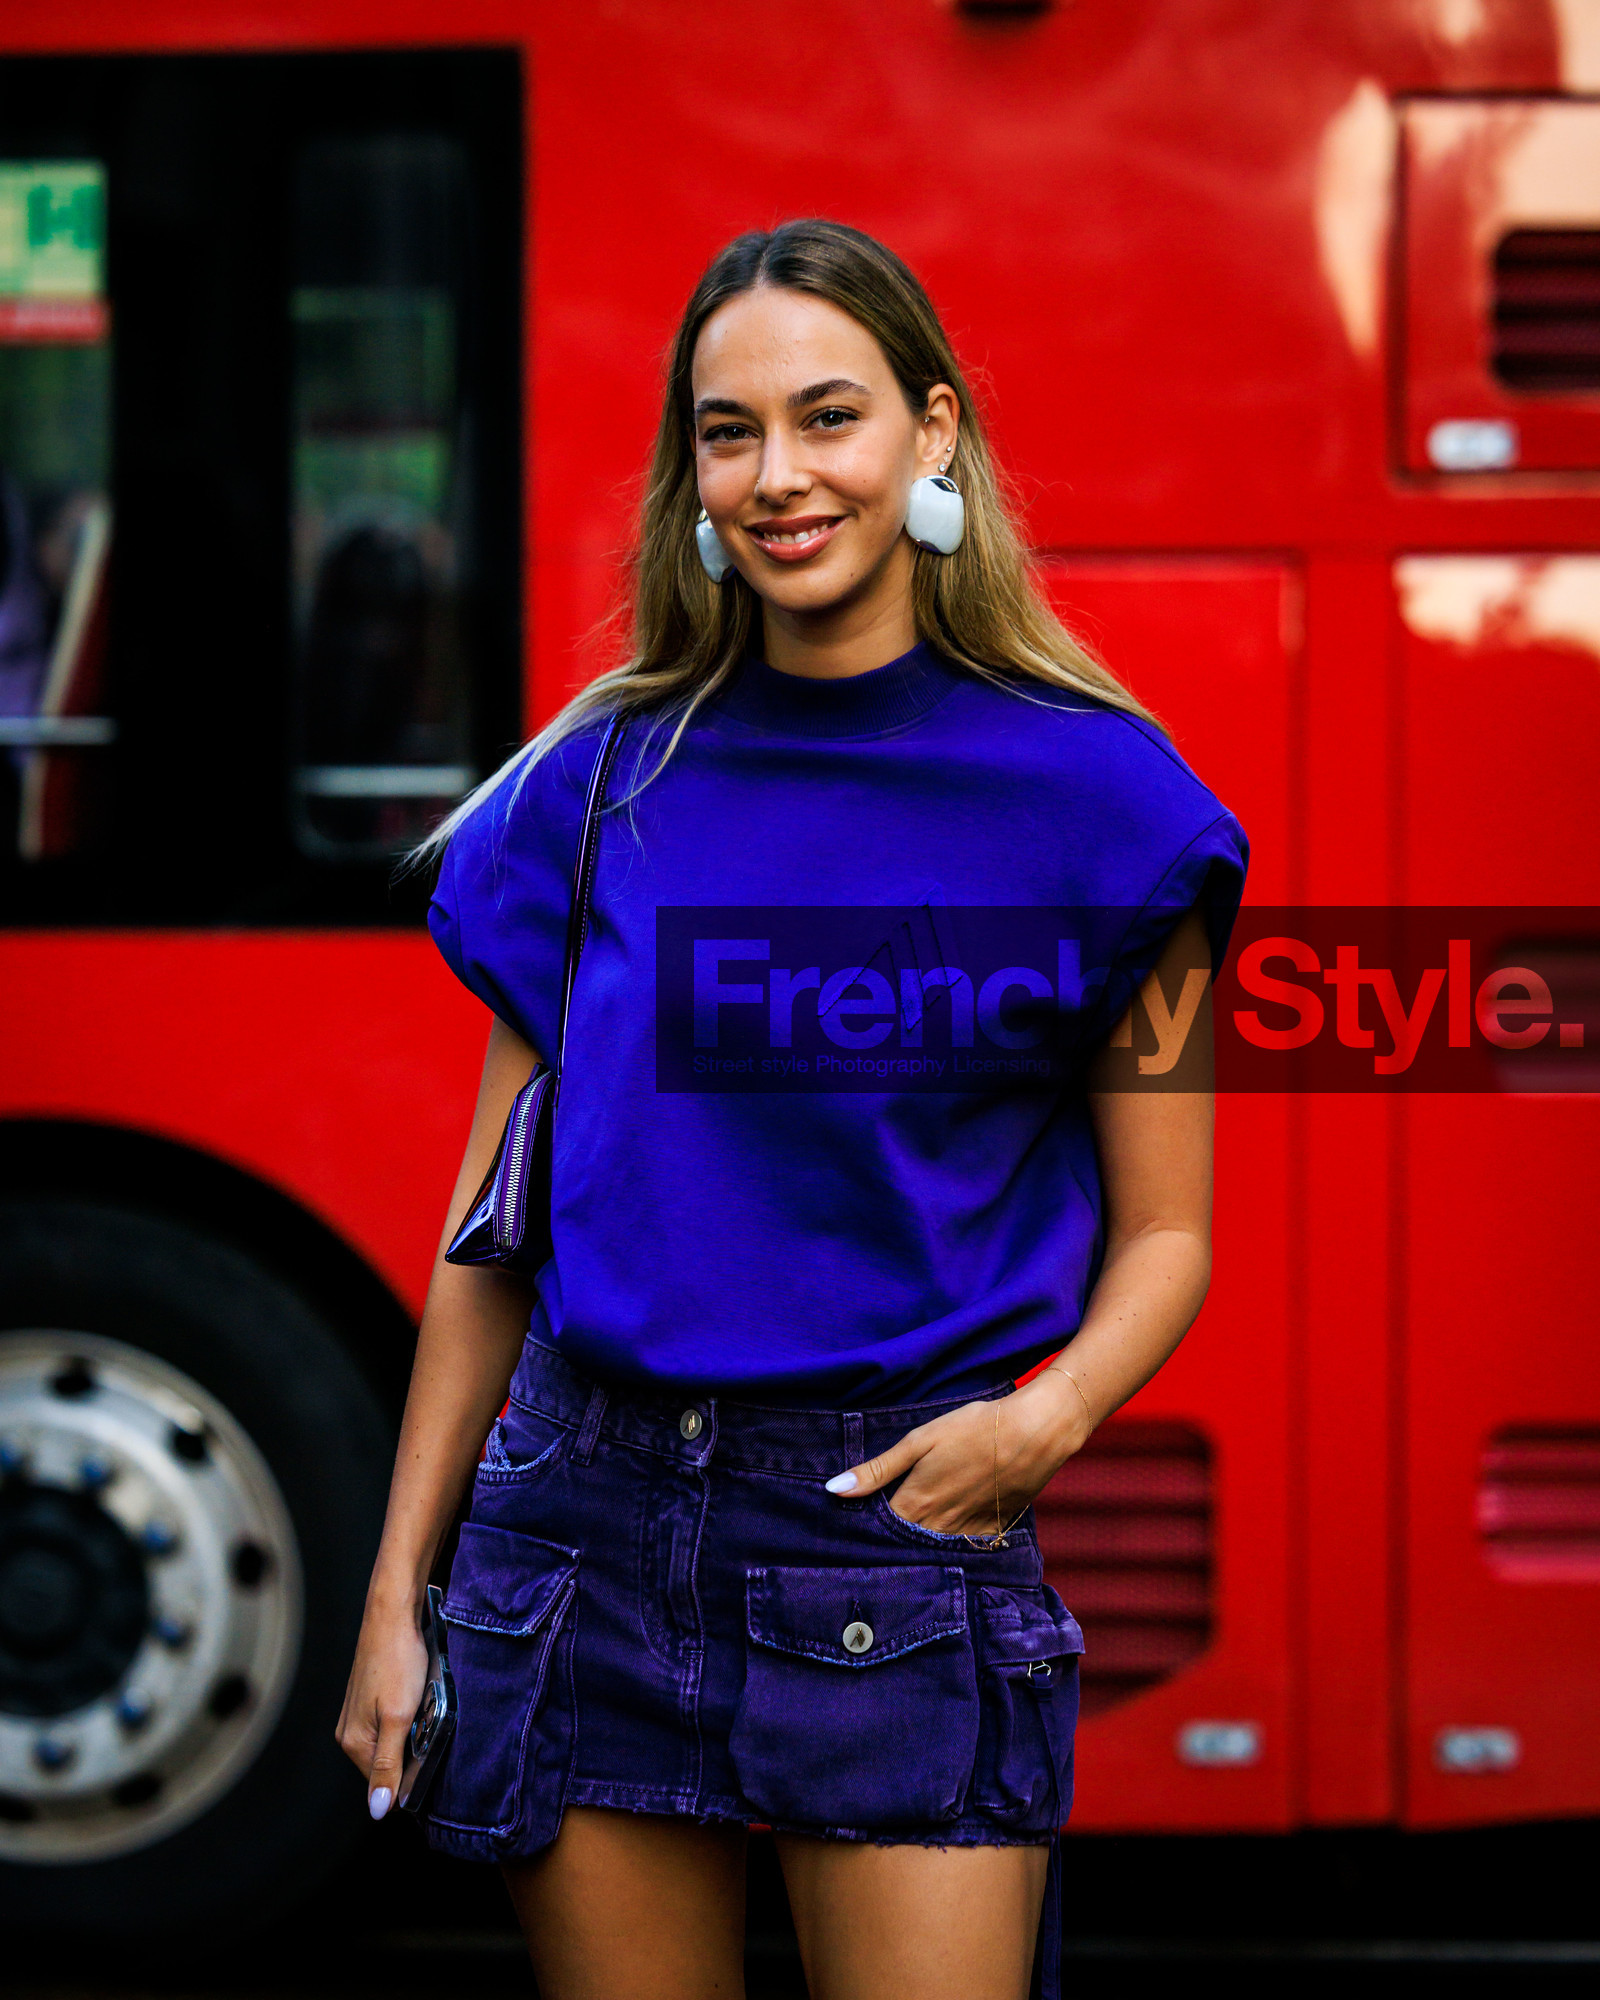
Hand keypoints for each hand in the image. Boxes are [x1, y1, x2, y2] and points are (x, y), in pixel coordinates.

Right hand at [335, 1593, 428, 1819]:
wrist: (393, 1612)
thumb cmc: (397, 1661)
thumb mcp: (399, 1717)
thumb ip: (388, 1764)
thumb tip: (378, 1810)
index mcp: (353, 1742)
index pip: (383, 1786)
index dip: (411, 1780)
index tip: (434, 1764)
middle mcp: (350, 1732)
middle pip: (387, 1765)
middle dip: (412, 1756)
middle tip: (433, 1732)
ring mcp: (359, 1713)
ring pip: (392, 1742)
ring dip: (413, 1735)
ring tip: (429, 1713)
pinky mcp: (370, 1697)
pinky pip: (392, 1723)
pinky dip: (410, 1718)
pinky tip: (422, 1701)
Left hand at [824, 1368, 1094, 1536]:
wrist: (1033, 1434)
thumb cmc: (973, 1430)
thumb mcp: (919, 1441)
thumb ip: (877, 1470)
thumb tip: (833, 1489)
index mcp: (915, 1505)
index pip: (878, 1534)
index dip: (862, 1534)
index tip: (845, 1535)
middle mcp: (938, 1527)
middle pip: (903, 1548)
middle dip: (887, 1547)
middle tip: (869, 1546)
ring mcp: (967, 1532)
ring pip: (932, 1551)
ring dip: (916, 1550)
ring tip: (900, 1546)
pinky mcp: (991, 1530)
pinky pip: (962, 1548)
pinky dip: (949, 1547)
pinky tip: (942, 1537)